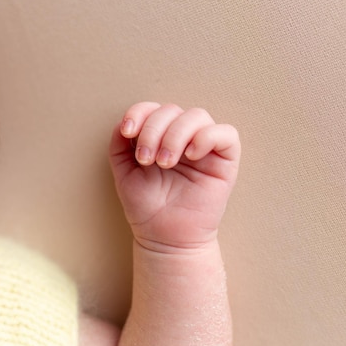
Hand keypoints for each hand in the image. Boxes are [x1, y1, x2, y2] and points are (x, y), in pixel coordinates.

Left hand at [109, 102, 239, 251]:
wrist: (164, 238)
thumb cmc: (146, 206)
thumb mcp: (124, 171)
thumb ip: (119, 144)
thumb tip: (124, 121)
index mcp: (160, 136)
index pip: (153, 108)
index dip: (140, 112)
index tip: (127, 133)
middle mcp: (183, 137)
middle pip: (173, 110)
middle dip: (154, 130)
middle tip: (146, 159)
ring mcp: (205, 147)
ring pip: (198, 116)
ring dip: (176, 135)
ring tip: (165, 162)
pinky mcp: (225, 160)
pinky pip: (226, 134)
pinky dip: (207, 138)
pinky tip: (190, 156)